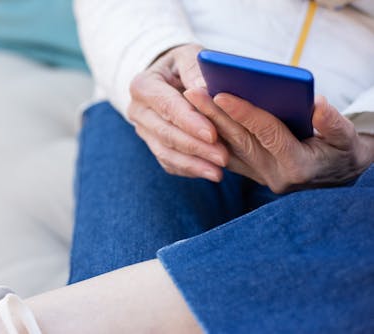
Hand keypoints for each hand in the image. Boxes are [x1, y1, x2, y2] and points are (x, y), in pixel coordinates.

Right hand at [128, 44, 228, 180]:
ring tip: (219, 172)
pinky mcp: (152, 145)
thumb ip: (196, 70)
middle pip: (165, 132)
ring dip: (193, 163)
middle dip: (195, 146)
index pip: (166, 105)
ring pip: (165, 152)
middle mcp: (138, 110)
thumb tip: (205, 92)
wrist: (169, 78)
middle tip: (223, 156)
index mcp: (143, 85)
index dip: (189, 121)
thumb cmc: (183, 65)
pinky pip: (168, 162)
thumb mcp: (190, 56)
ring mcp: (143, 131)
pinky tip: (209, 173)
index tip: (212, 133)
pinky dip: (189, 169)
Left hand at [185, 88, 373, 192]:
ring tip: (189, 100)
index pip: (266, 134)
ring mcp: (259, 177)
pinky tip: (194, 118)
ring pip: (227, 148)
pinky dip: (210, 137)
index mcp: (297, 165)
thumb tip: (317, 103)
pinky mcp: (250, 174)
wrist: (337, 178)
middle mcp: (273, 175)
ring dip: (207, 124)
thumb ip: (334, 123)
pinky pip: (225, 155)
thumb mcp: (346, 138)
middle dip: (213, 115)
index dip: (244, 113)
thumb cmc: (341, 152)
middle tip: (191, 92)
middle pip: (239, 140)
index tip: (221, 93)